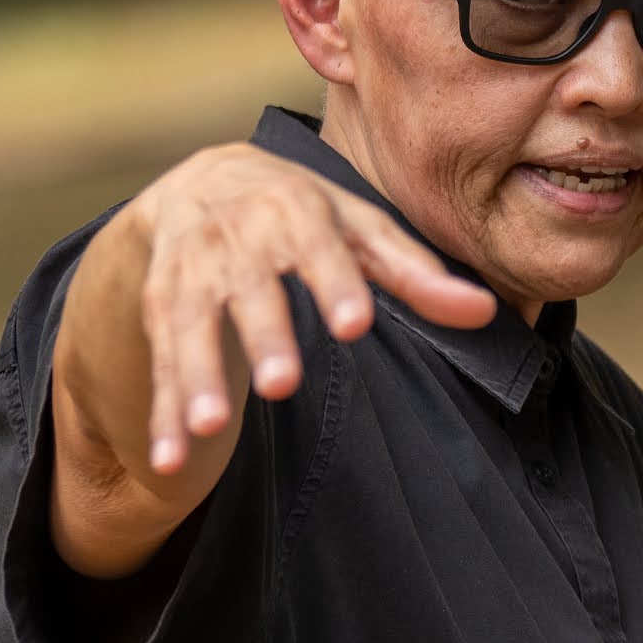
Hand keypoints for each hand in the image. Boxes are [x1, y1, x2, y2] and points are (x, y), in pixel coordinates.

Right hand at [106, 142, 498, 473]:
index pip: (318, 245)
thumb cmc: (302, 213)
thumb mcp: (360, 229)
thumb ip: (415, 273)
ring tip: (210, 427)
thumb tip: (483, 312)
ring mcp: (190, 274)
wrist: (201, 181)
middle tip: (283, 385)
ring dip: (197, 377)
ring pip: (190, 327)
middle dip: (263, 335)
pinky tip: (169, 460)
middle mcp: (234, 237)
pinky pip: (160, 363)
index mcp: (294, 209)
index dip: (334, 283)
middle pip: (248, 289)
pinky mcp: (160, 310)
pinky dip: (161, 412)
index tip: (354, 324)